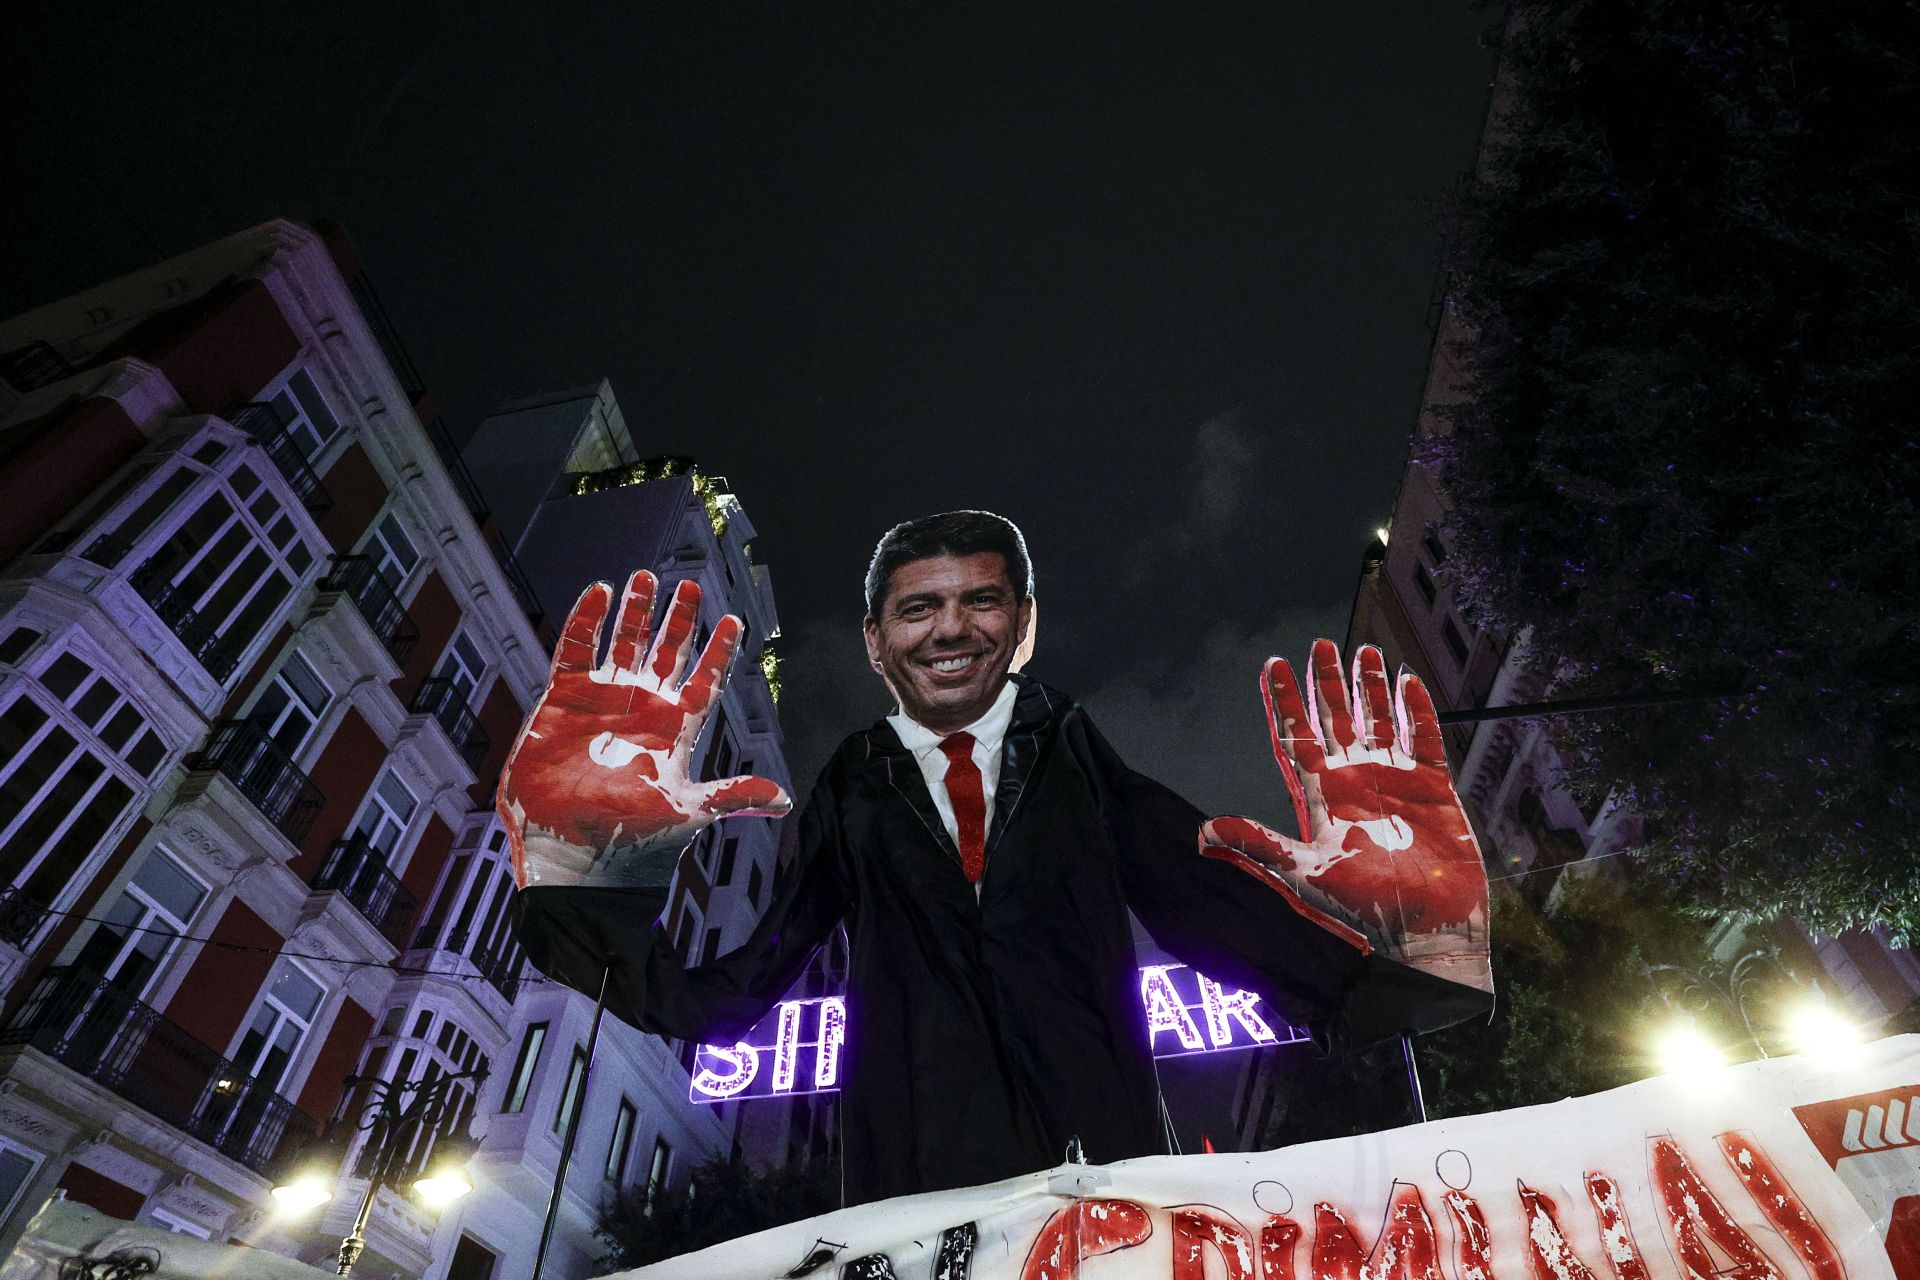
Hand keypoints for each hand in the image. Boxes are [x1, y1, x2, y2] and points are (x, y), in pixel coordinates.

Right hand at [498, 571, 790, 889]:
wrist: (575, 855)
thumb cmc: (632, 840)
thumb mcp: (689, 811)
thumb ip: (733, 795)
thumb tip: (784, 801)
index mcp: (674, 730)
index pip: (702, 681)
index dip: (718, 652)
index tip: (733, 620)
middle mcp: (640, 710)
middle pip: (664, 653)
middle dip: (677, 621)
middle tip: (689, 587)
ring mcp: (601, 702)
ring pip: (622, 644)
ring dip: (633, 612)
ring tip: (644, 577)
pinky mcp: (562, 701)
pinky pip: (574, 651)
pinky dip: (586, 621)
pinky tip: (598, 592)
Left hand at [1201, 640, 1490, 991]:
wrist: (1424, 933)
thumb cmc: (1360, 912)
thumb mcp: (1301, 875)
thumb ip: (1256, 847)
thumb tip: (1202, 833)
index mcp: (1320, 798)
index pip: (1295, 738)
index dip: (1282, 703)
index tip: (1271, 665)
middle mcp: (1354, 782)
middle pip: (1334, 720)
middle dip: (1325, 683)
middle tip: (1319, 643)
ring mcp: (1394, 783)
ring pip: (1379, 721)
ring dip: (1371, 687)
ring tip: (1364, 650)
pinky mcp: (1434, 789)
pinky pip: (1425, 738)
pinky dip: (1417, 709)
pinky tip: (1407, 679)